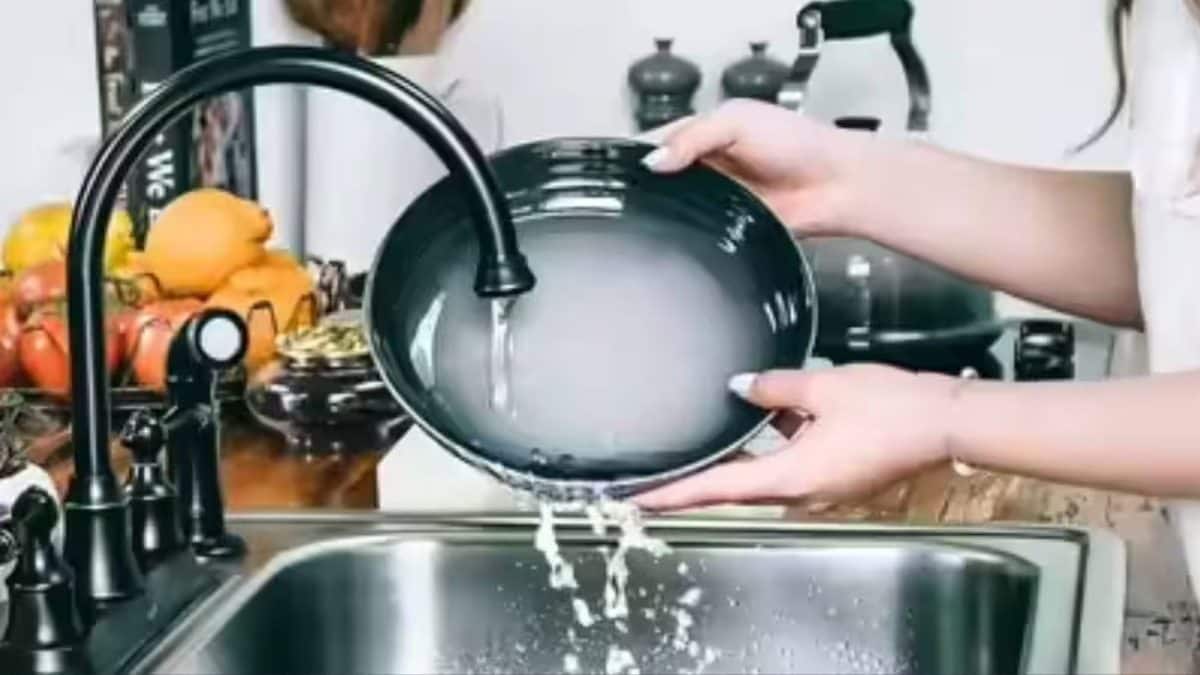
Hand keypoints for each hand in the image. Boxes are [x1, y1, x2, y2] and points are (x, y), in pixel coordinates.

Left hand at [633, 365, 958, 510]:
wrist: (944, 422)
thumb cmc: (891, 407)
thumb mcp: (823, 387)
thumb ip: (774, 388)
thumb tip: (740, 386)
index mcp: (790, 476)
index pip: (716, 489)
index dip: (674, 494)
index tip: (639, 500)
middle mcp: (800, 492)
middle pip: (732, 488)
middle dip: (693, 483)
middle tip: (652, 480)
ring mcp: (819, 488)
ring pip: (760, 476)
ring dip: (731, 463)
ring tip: (694, 447)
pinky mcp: (834, 477)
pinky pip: (787, 465)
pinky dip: (767, 449)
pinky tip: (761, 418)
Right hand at [640, 99, 876, 235]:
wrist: (835, 185)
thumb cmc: (800, 143)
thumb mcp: (738, 122)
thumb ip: (693, 137)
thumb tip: (653, 161)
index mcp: (705, 131)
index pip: (658, 140)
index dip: (639, 152)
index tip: (621, 165)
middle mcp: (707, 164)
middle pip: (661, 175)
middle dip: (648, 183)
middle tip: (635, 191)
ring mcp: (716, 196)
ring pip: (675, 204)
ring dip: (667, 207)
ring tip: (657, 208)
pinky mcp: (726, 224)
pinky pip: (697, 229)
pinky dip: (688, 229)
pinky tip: (682, 227)